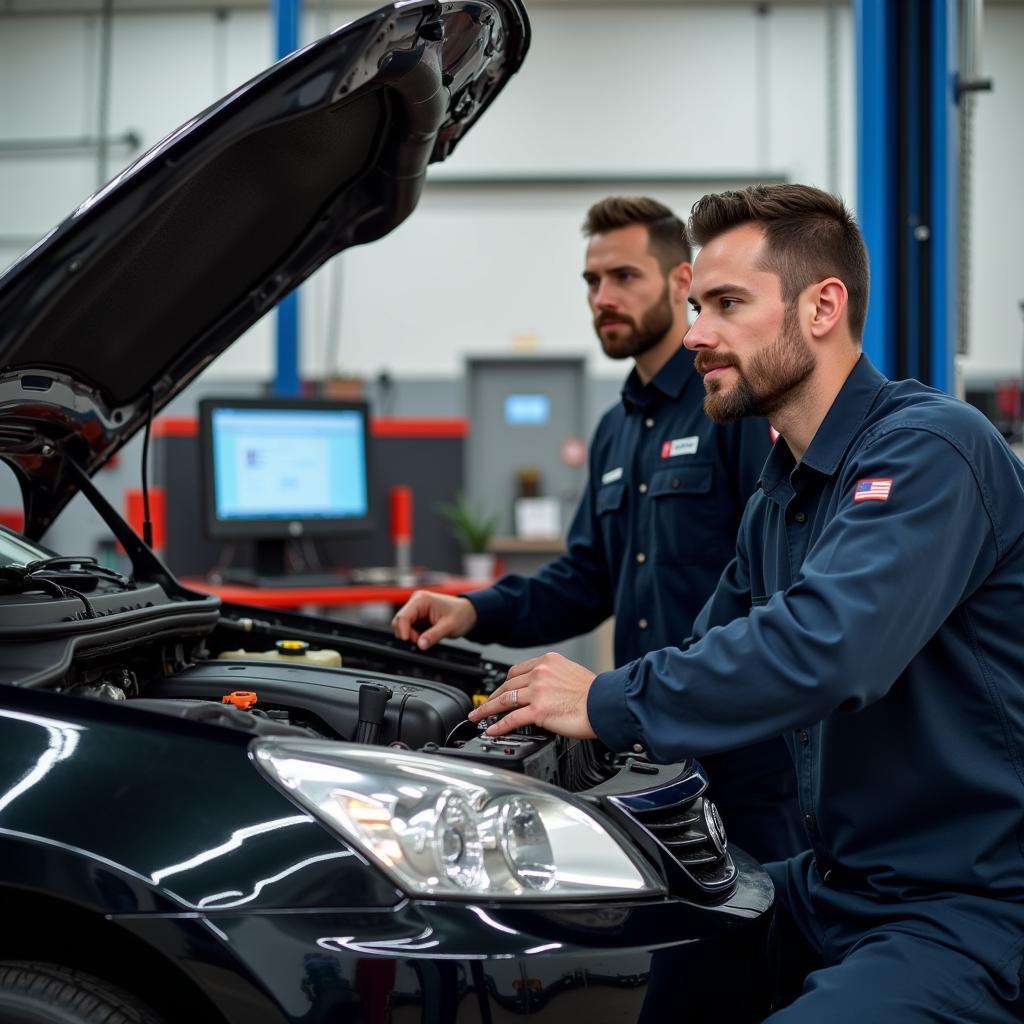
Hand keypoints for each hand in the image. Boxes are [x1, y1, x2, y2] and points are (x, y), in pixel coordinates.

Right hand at [391, 591, 477, 649]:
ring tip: (426, 639)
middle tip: (422, 642)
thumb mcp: (449, 626)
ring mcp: (416, 610)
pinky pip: (409, 630)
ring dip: (412, 636)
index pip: (403, 616)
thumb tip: (420, 644)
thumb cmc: (461, 614)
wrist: (469, 614)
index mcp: (421, 600)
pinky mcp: (418, 618)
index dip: (403, 631)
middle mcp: (416, 603)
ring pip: (403, 627)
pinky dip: (415, 636)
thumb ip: (433, 635)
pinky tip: (426, 637)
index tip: (409, 642)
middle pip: (399, 622)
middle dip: (408, 635)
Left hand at [467, 652, 597, 739]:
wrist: (606, 704)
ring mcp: (537, 691)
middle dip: (493, 696)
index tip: (500, 690)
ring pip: (504, 700)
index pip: (517, 670)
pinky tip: (491, 730)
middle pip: (507, 684)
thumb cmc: (596, 693)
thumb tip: (546, 689)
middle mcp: (540, 673)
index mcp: (548, 661)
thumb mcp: (572, 673)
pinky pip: (511, 719)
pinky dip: (498, 725)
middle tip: (484, 705)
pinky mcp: (538, 711)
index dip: (505, 683)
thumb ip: (554, 677)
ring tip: (478, 717)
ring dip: (487, 710)